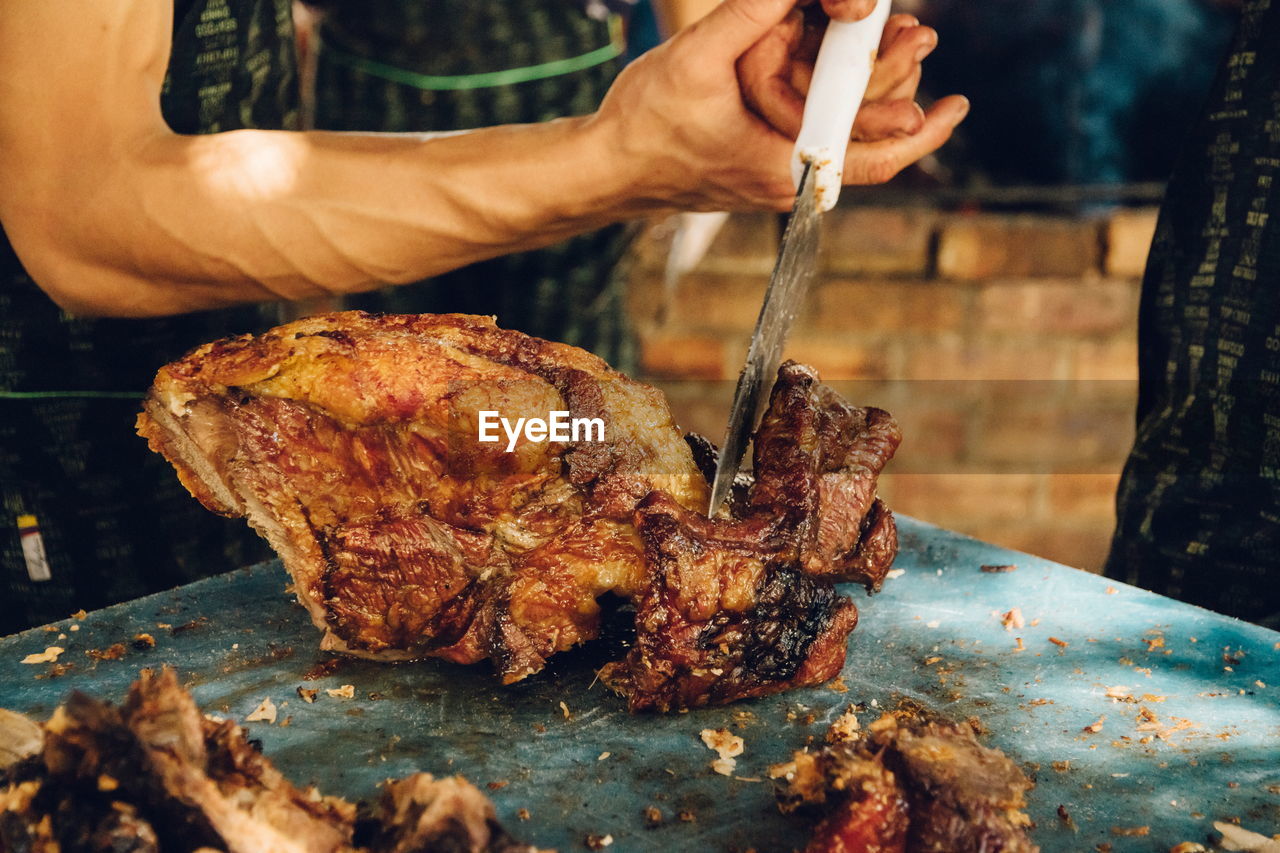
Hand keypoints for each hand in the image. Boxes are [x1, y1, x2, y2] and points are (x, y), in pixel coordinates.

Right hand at [590, 0, 965, 212]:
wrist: (607, 167)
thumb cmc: (644, 126)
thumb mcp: (698, 59)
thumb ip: (752, 14)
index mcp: (784, 165)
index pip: (873, 156)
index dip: (921, 128)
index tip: (953, 106)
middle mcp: (788, 178)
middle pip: (864, 136)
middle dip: (897, 84)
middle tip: (919, 37)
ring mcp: (776, 171)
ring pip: (839, 129)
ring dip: (863, 84)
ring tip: (891, 39)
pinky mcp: (761, 159)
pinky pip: (811, 129)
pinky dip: (827, 93)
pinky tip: (832, 61)